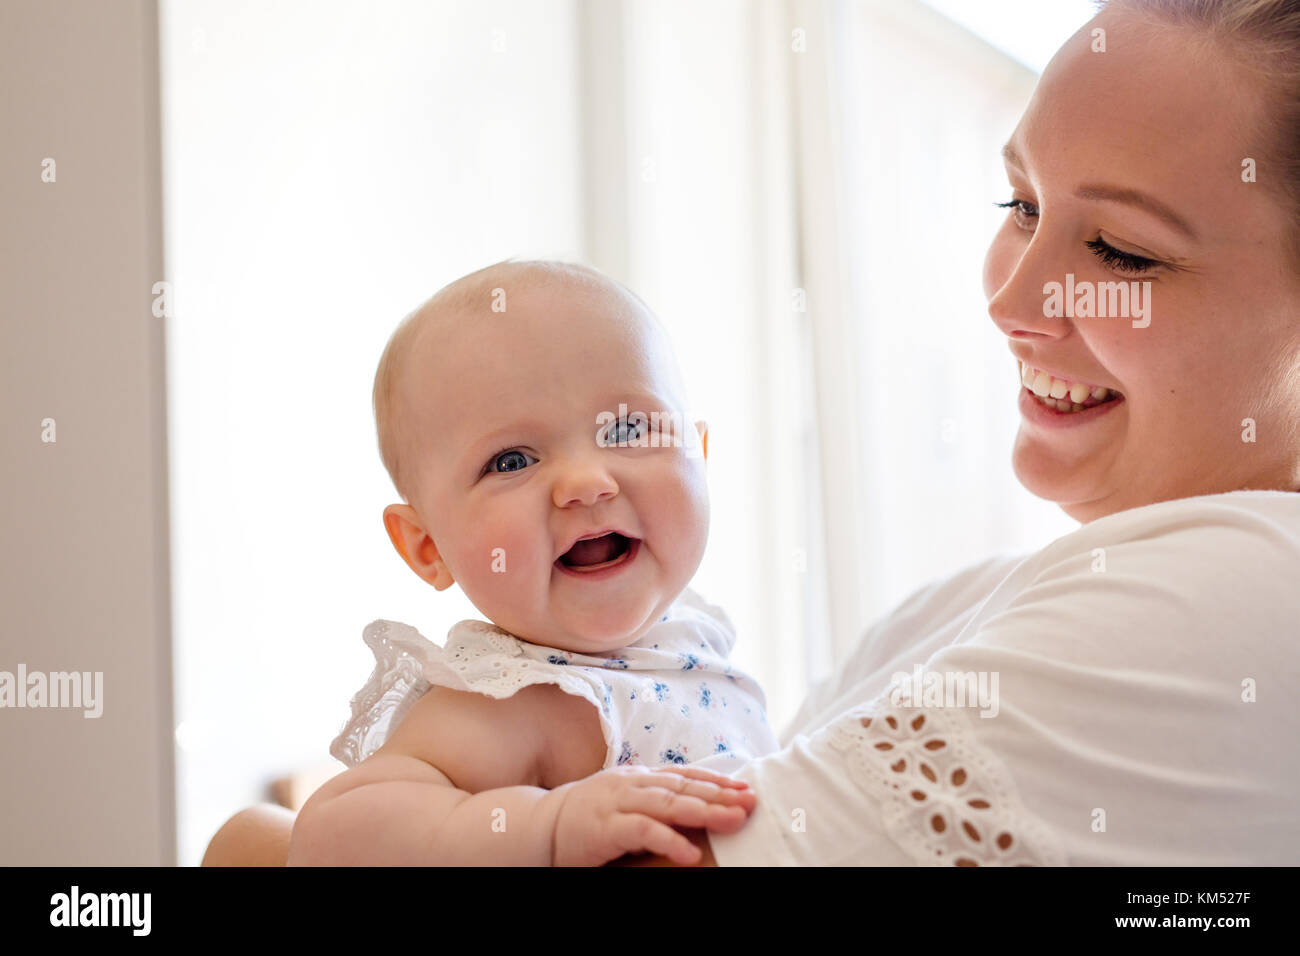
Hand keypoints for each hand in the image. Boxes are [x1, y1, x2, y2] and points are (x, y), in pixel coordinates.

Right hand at [551, 764, 755, 866]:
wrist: (540, 826)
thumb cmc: (589, 817)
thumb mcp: (626, 802)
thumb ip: (656, 801)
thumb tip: (698, 805)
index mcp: (639, 777)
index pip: (685, 775)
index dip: (717, 780)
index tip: (746, 787)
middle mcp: (632, 783)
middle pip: (684, 786)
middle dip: (720, 794)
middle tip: (751, 802)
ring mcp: (618, 802)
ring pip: (668, 803)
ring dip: (704, 810)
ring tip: (733, 820)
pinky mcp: (606, 827)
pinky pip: (643, 831)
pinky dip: (669, 840)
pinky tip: (691, 853)